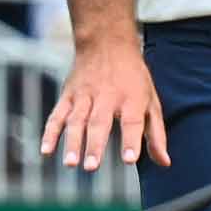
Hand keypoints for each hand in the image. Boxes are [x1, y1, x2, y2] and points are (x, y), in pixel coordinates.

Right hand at [40, 35, 169, 169]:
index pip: (132, 121)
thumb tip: (164, 163)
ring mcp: (85, 95)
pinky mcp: (68, 95)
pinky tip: (46, 151)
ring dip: (72, 142)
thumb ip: (156, 133)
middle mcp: (108, 96)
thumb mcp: (151, 100)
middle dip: (95, 145)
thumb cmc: (133, 79)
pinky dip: (50, 133)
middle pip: (100, 122)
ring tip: (70, 164)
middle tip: (92, 167)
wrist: (108, 43)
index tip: (129, 160)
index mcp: (132, 98)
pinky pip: (57, 115)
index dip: (131, 140)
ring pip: (77, 120)